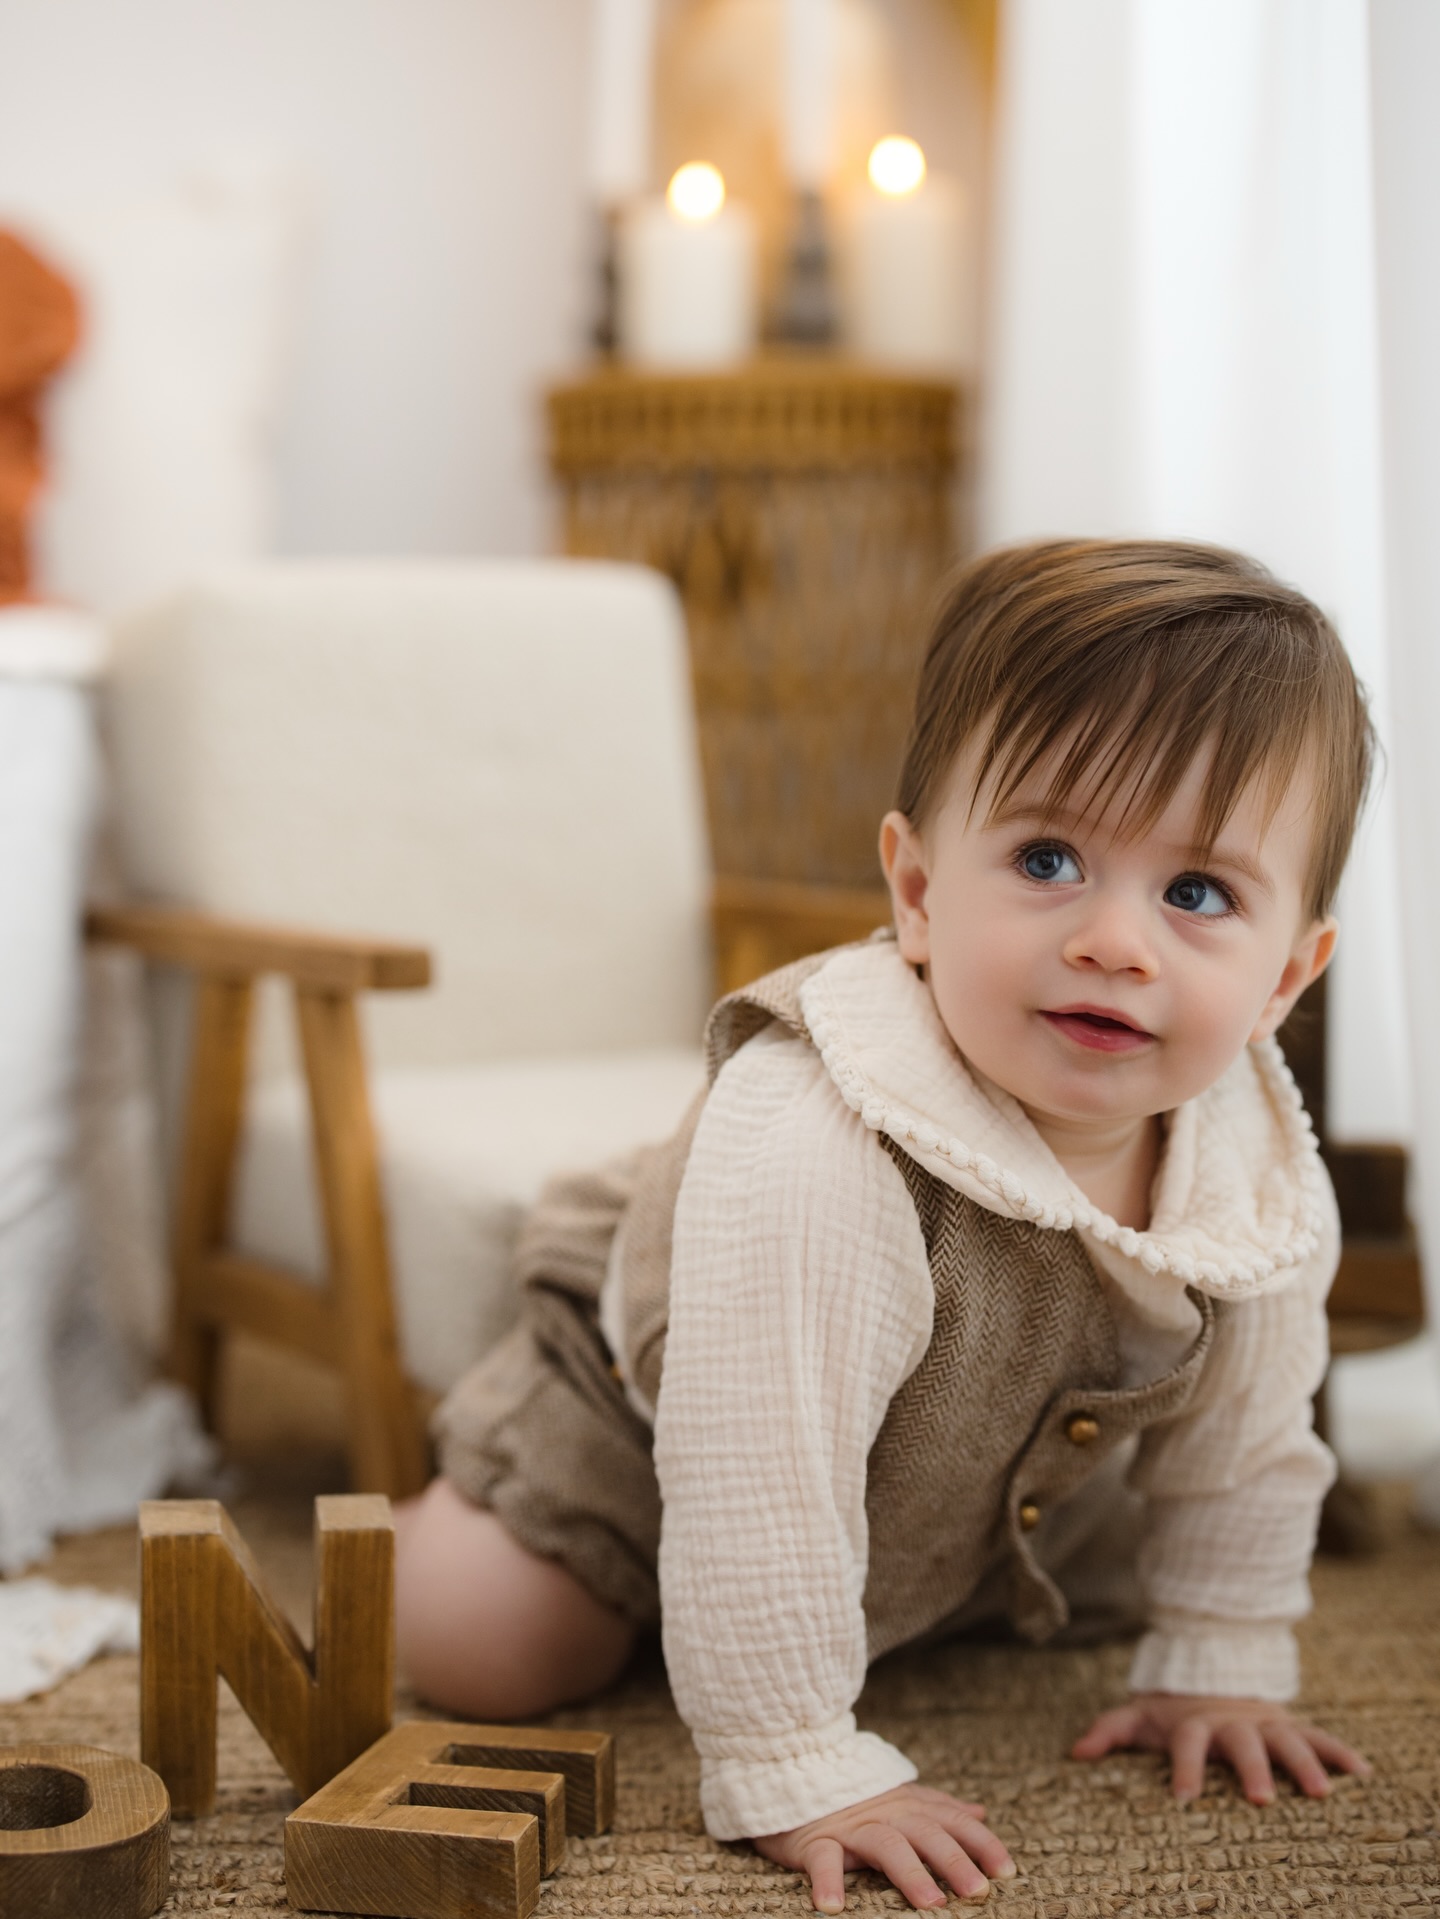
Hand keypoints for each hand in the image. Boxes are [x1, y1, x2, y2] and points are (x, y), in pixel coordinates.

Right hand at [753, 1782, 1014, 1911]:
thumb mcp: (901, 1797)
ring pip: (885, 1845)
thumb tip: (979, 1814)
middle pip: (925, 1833)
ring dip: (910, 1873)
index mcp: (909, 1806)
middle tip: (978, 1891)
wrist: (793, 1771)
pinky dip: (828, 1881)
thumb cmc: (854, 1797)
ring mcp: (851, 1826)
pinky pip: (823, 1860)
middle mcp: (886, 1813)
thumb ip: (939, 1807)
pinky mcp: (816, 1840)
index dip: (981, 1844)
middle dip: (954, 1861)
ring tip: (931, 1904)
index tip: (1007, 1871)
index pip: (952, 1822)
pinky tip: (833, 1907)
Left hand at [1072, 1692, 1371, 1804]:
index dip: (1183, 1768)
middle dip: (1251, 1768)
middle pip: (1242, 1743)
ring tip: (1321, 1793)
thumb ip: (1110, 1730)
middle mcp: (1232, 1722)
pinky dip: (1339, 1752)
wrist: (1213, 1675)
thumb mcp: (1140, 1715)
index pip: (1186, 1743)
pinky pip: (1318, 1736)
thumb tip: (1076, 1752)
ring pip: (1286, 1739)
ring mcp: (1263, 1722)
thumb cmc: (1173, 1710)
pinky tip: (1362, 1774)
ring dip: (1304, 1764)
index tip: (1182, 1798)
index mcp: (1195, 1723)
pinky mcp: (1289, 1724)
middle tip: (1260, 1798)